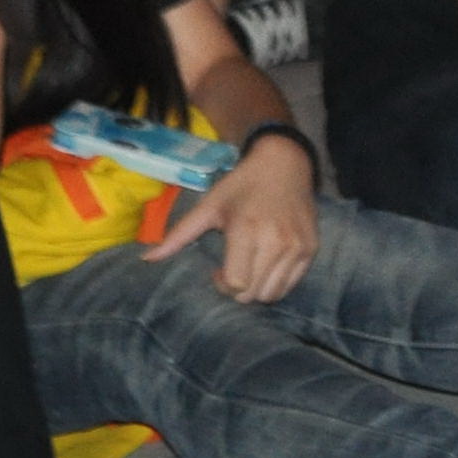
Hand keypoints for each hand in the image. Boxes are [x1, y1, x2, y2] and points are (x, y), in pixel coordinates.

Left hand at [150, 136, 318, 302]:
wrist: (285, 164)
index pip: (236, 284)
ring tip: (250, 269)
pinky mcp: (311, 250)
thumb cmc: (242, 185)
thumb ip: (179, 235)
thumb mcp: (209, 206)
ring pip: (272, 294)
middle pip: (253, 294)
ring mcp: (297, 247)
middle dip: (237, 290)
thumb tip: (146, 259)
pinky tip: (267, 265)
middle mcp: (275, 242)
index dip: (222, 284)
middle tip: (233, 271)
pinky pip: (290, 285)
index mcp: (247, 231)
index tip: (217, 271)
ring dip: (256, 290)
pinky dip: (276, 284)